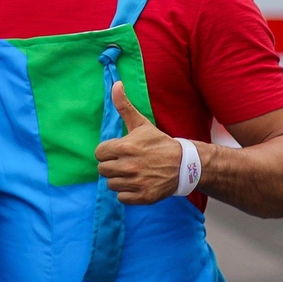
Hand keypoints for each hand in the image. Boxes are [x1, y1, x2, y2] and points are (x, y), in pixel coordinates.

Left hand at [95, 82, 182, 204]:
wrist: (183, 164)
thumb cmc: (158, 143)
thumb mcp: (141, 123)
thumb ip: (124, 105)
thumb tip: (116, 83)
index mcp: (124, 147)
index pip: (99, 153)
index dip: (107, 151)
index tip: (118, 151)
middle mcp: (128, 166)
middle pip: (102, 170)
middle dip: (112, 165)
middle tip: (125, 162)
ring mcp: (136, 183)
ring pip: (111, 184)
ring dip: (119, 179)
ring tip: (132, 172)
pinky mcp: (143, 197)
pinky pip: (121, 198)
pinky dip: (127, 193)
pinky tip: (137, 183)